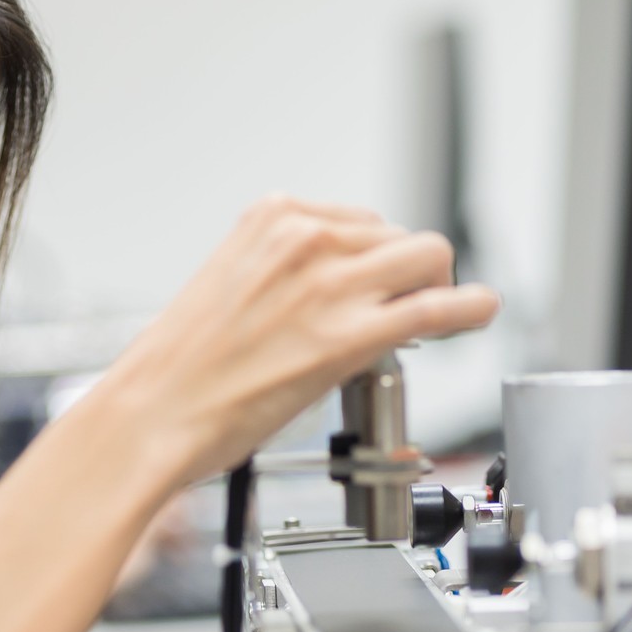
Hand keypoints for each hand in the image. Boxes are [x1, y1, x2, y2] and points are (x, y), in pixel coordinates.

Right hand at [101, 195, 499, 482]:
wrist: (151, 413)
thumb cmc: (178, 368)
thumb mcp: (230, 284)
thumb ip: (284, 272)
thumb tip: (334, 287)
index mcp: (271, 218)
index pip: (360, 221)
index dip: (377, 259)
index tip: (377, 284)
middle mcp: (304, 238)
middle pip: (398, 237)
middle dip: (407, 272)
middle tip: (401, 309)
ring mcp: (328, 284)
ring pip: (427, 260)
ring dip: (437, 287)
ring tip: (434, 319)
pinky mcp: (347, 336)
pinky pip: (435, 308)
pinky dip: (470, 308)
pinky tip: (480, 313)